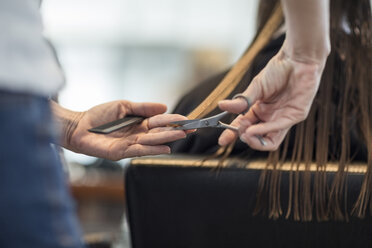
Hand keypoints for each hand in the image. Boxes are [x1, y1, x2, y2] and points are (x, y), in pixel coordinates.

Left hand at [62, 100, 187, 159]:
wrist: (78, 126)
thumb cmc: (99, 115)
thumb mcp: (124, 106)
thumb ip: (143, 107)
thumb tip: (164, 106)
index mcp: (139, 123)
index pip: (160, 121)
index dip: (174, 120)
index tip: (188, 119)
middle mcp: (138, 134)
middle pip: (160, 132)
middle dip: (176, 130)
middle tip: (191, 129)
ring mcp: (131, 144)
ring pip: (153, 141)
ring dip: (168, 138)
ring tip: (182, 134)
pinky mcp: (121, 152)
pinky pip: (140, 150)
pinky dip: (153, 149)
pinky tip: (166, 147)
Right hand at [218, 45, 326, 150]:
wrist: (297, 59)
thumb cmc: (278, 70)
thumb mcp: (256, 87)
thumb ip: (242, 101)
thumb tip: (221, 105)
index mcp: (259, 110)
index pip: (244, 127)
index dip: (232, 135)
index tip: (222, 141)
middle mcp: (271, 117)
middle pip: (257, 138)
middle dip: (245, 138)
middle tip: (237, 132)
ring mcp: (283, 118)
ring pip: (269, 141)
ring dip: (254, 140)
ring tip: (244, 134)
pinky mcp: (295, 116)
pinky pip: (278, 128)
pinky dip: (264, 130)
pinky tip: (253, 129)